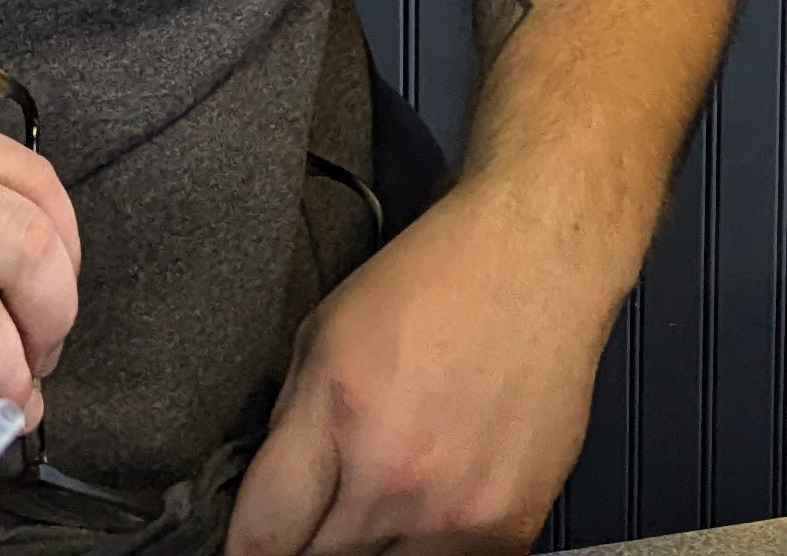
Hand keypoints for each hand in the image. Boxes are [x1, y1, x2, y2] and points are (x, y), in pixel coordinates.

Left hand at [223, 188, 623, 555]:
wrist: (539, 259)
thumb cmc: (436, 281)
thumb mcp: (324, 335)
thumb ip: (289, 431)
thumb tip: (272, 508)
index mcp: (339, 417)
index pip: (261, 540)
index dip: (246, 552)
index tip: (253, 548)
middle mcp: (398, 476)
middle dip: (306, 544)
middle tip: (317, 515)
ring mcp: (460, 512)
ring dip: (370, 551)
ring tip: (375, 506)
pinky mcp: (512, 524)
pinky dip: (429, 550)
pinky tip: (429, 509)